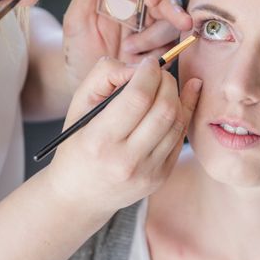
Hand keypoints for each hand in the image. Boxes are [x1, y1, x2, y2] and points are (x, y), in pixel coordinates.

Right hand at [46, 56, 201, 213]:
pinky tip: (179, 99)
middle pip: (164, 109)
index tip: (148, 63)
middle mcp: (125, 160)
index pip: (137, 97)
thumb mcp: (78, 106)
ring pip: (177, 122)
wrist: (79, 196)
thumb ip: (103, 76)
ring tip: (162, 87)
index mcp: (99, 140)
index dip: (149, 73)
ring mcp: (147, 172)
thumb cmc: (77, 144)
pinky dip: (182, 114)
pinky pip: (180, 138)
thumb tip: (138, 66)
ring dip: (175, 97)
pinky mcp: (161, 177)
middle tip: (158, 73)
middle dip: (166, 81)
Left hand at [63, 0, 192, 89]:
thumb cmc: (77, 47)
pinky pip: (172, 49)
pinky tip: (140, 61)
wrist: (82, 82)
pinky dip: (160, 55)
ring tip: (129, 50)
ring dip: (155, 38)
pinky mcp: (161, 52)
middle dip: (175, 12)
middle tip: (181, 23)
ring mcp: (154, 30)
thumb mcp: (76, 19)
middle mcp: (144, 8)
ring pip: (172, 26)